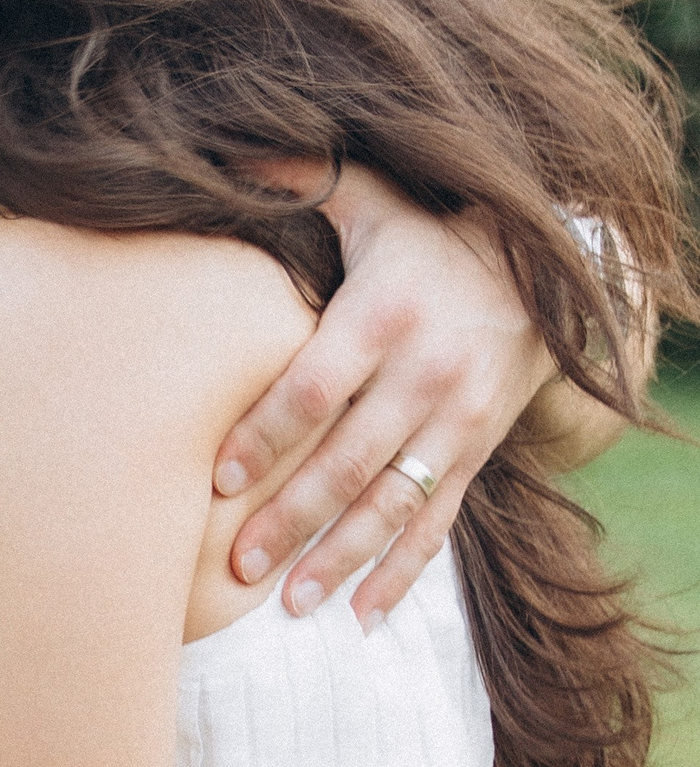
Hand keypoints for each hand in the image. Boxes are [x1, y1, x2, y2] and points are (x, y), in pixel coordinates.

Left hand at [213, 167, 552, 626]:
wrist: (549, 272)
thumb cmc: (429, 237)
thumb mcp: (374, 201)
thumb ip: (300, 178)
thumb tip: (218, 150)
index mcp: (384, 314)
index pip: (316, 386)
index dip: (267, 435)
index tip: (217, 480)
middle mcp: (426, 373)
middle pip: (349, 459)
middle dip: (291, 516)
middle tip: (235, 566)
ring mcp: (459, 420)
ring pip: (395, 502)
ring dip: (341, 558)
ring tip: (288, 604)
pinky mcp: (479, 451)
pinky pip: (439, 521)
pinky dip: (404, 572)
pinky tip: (362, 616)